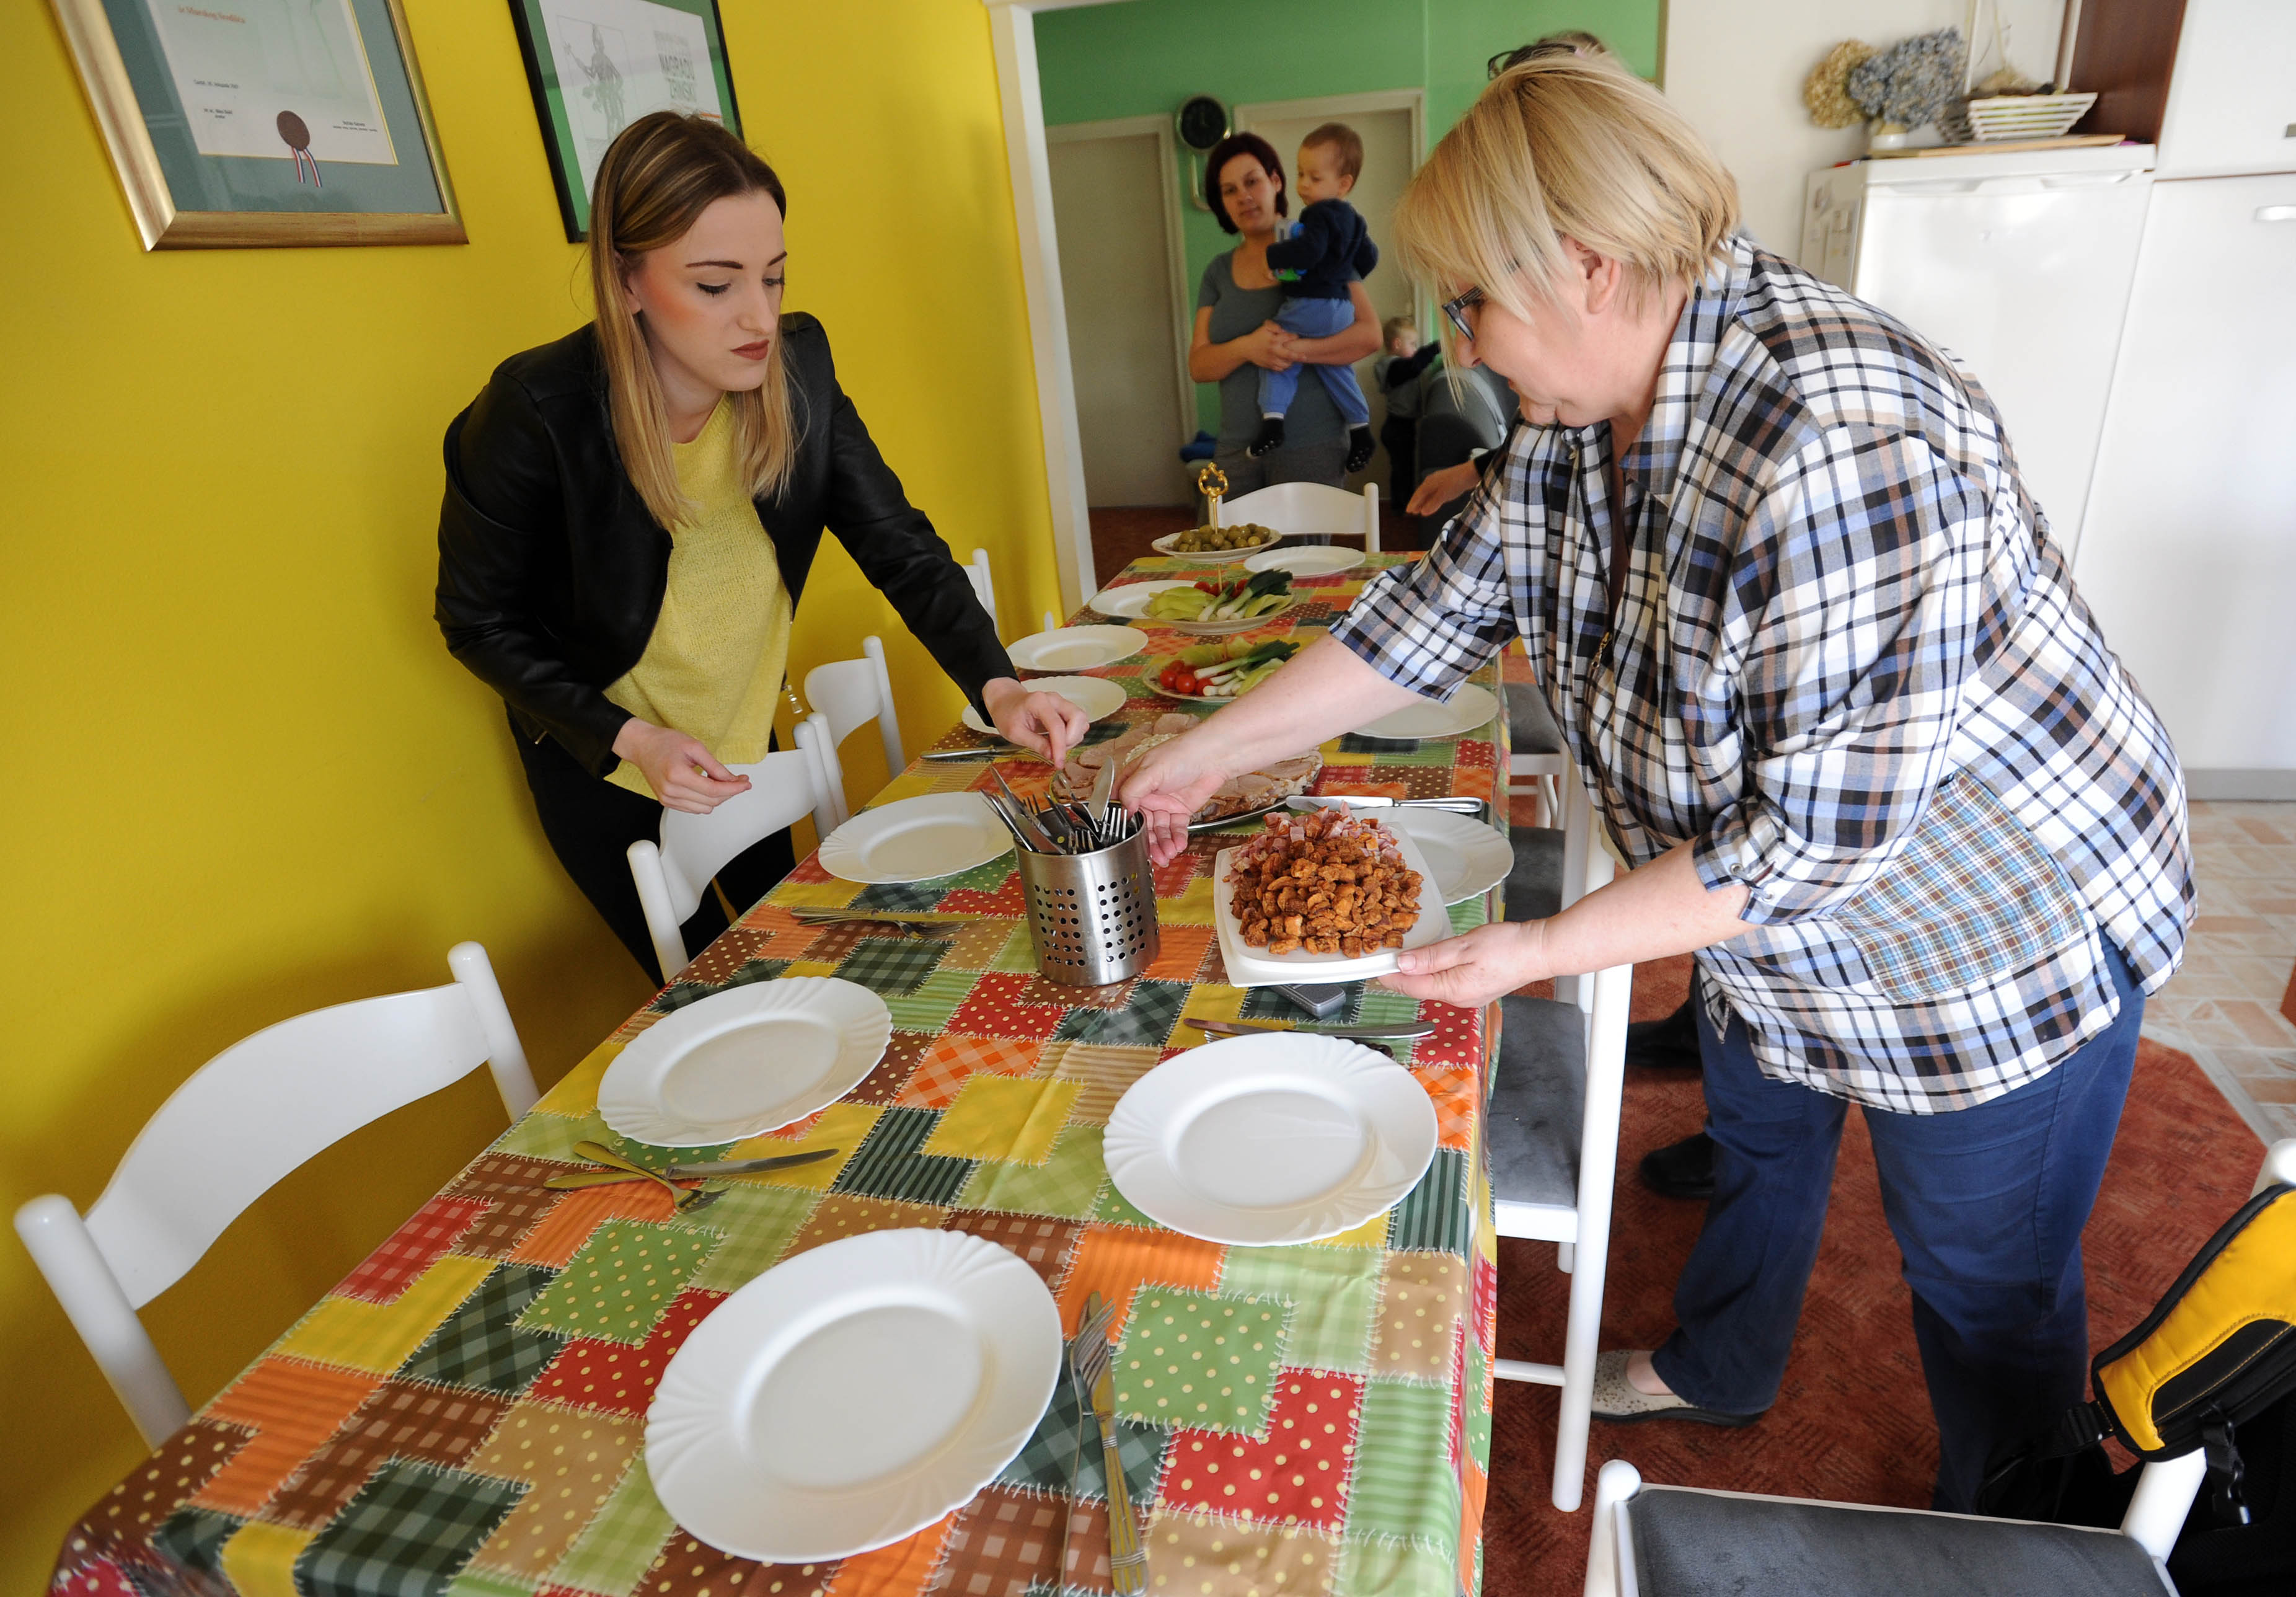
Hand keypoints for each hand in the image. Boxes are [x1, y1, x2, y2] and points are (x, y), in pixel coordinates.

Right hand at [613, 718, 750, 813]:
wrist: (642, 746)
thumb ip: (715, 766)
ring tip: (720, 782)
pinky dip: (705, 800)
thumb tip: (732, 780)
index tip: (745, 784)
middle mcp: (671, 791)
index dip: (733, 788)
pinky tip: (707, 787)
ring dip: (717, 797)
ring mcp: (667, 799)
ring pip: (704, 808)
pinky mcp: (667, 802)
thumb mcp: (694, 747)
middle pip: (711, 801)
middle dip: (729, 792)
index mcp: (677, 775)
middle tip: (738, 779)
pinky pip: (694, 809)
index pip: (713, 790)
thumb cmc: (664, 742)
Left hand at [982, 677, 1089, 768]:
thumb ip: (1035, 744)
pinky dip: (1073, 734)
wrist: (1006, 702)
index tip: (1058, 763)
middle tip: (1057, 751)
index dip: (1060, 747)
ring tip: (1056, 746)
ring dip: (1073, 737)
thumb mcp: (1015, 733)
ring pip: (1081, 719)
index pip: (1057, 725)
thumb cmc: (1008, 715)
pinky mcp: (1065, 709)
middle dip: (1072, 738)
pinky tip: (1059, 740)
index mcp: (1038, 702)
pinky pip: (1078, 722)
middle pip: (1078, 716)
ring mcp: (1061, 703)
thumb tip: (1052, 756)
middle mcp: (1054, 699)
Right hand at [1116, 728, 1231, 863]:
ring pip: (1159, 830)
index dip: (1123, 825)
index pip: (1122, 808)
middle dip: (1147, 841)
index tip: (1127, 841)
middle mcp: (1147, 795)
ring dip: (1163, 843)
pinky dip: (1177, 838)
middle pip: (1142, 824)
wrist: (1213, 757)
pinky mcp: (1181, 810)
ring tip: (1167, 854)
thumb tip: (1123, 812)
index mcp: (1133, 782)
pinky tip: (1178, 845)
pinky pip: (1176, 829)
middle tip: (1152, 856)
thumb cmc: (1180, 754)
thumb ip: (1131, 791)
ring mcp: (1164, 804)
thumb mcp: (1149, 771)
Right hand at [1242, 321, 1296, 371]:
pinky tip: (1286, 362)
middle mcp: (1274, 351)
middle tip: (1305, 356)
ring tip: (1294, 358)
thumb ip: (1274, 326)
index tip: (1296, 337)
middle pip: (1289, 355)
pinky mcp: (1270, 366)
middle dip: (1298, 356)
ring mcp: (1272, 360)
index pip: (1288, 338)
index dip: (1294, 337)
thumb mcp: (1264, 327)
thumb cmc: (1257, 337)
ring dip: (1292, 361)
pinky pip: (1281, 368)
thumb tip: (1283, 330)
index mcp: (1274, 340)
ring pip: (1286, 363)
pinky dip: (1285, 366)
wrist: (1246, 349)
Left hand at [1377, 919, 1549, 1009]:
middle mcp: (1458, 999)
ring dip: (1416, 973)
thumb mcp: (1464, 946)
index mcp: (1452, 990)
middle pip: (1419, 988)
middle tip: (1382, 957)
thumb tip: (1403, 964)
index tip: (1373, 965)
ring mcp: (1468, 996)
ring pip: (1432, 986)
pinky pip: (1446, 983)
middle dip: (1399, 975)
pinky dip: (1433, 973)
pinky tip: (1429, 961)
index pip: (1410, 986)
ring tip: (1401, 957)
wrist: (1540, 951)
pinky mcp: (1476, 989)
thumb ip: (1431, 957)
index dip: (1389, 975)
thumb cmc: (1508, 947)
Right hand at [1407, 460, 1481, 516]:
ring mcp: (1440, 482)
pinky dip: (1432, 499)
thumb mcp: (1444, 495)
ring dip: (1424, 502)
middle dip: (1417, 503)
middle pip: (1422, 493)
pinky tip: (1434, 503)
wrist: (1471, 473)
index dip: (1413, 503)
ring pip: (1429, 493)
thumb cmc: (1456, 482)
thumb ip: (1433, 504)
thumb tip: (1423, 512)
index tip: (1409, 511)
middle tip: (1413, 512)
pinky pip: (1436, 493)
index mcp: (1429, 483)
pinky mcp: (1447, 484)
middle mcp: (1433, 481)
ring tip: (1421, 510)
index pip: (1418, 494)